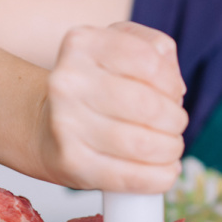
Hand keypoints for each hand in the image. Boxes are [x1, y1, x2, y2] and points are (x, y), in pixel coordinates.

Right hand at [36, 22, 187, 192]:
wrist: (46, 125)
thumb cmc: (92, 88)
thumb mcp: (118, 50)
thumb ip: (154, 49)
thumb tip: (175, 88)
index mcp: (83, 43)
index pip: (150, 62)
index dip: (172, 84)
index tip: (173, 95)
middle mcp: (68, 80)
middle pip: (148, 105)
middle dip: (175, 120)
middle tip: (175, 126)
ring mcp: (66, 123)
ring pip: (142, 143)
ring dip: (170, 150)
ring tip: (169, 147)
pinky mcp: (72, 162)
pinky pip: (129, 176)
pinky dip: (158, 177)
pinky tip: (164, 171)